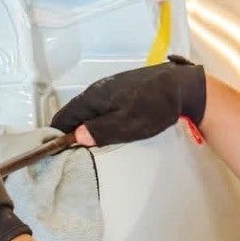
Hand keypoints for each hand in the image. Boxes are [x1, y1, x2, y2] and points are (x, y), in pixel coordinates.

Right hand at [50, 56, 205, 146]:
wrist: (182, 87)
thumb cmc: (155, 107)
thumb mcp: (127, 125)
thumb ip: (100, 131)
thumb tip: (76, 137)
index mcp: (93, 97)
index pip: (64, 117)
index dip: (58, 135)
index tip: (57, 152)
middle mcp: (97, 90)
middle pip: (74, 114)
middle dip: (71, 132)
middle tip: (74, 154)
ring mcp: (109, 88)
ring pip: (88, 111)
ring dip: (85, 127)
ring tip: (89, 145)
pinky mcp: (121, 90)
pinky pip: (101, 107)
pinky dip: (98, 120)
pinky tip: (106, 129)